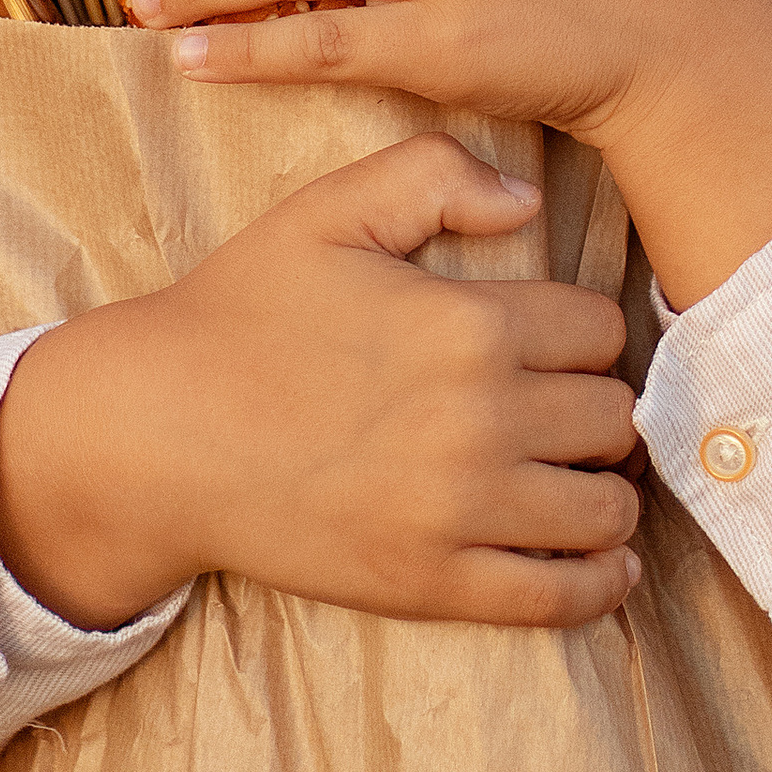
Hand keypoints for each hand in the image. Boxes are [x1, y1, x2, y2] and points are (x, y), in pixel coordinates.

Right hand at [0, 131, 641, 633]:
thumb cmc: (240, 313)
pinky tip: (593, 555)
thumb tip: (528, 200)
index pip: (601, 329)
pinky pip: (564, 595)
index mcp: (468, 325)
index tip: (554, 341)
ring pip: (606, 506)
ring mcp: (460, 512)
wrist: (158, 435)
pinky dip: (597, 579)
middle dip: (596, 406)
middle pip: (613, 417)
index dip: (583, 330)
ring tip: (574, 475)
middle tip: (563, 406)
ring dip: (603, 488)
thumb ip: (432, 175)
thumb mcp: (327, 212)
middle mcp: (481, 421)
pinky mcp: (434, 584)